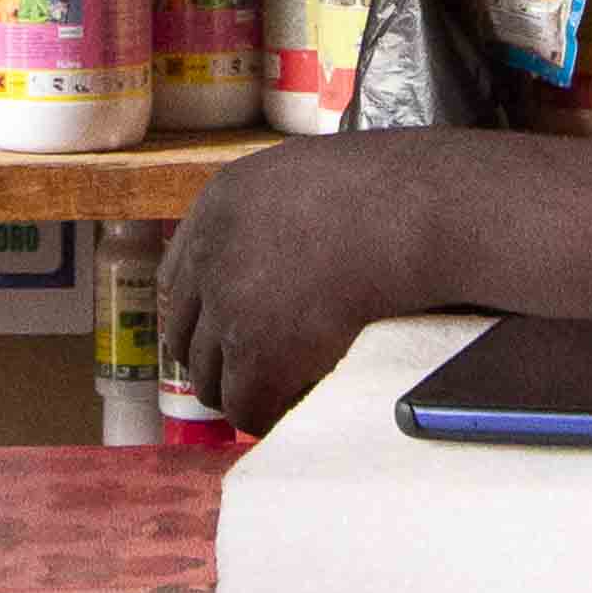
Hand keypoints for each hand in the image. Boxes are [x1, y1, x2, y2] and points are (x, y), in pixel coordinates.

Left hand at [160, 130, 450, 434]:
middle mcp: (211, 253)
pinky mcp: (256, 350)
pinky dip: (267, 414)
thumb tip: (287, 258)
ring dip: (241, 391)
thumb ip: (278, 213)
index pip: (178, 279)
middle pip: (183, 335)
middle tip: (255, 375)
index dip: (205, 315)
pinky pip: (245, 404)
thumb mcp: (310, 177)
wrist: (413, 210)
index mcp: (220, 204)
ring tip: (277, 396)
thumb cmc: (390, 190)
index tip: (228, 335)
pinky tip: (293, 408)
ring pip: (209, 378)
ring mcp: (228, 303)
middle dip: (218, 359)